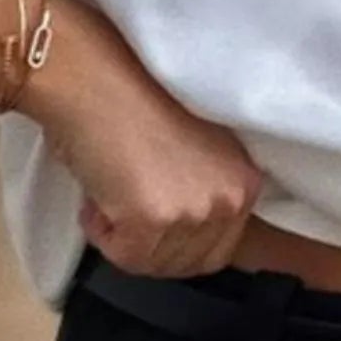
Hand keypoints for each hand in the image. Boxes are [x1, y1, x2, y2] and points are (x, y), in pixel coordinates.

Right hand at [15, 0, 264, 278]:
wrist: (93, 75)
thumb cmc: (131, 98)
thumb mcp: (193, 150)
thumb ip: (200, 190)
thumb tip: (177, 228)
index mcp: (247, 181)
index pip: (219, 249)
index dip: (175, 241)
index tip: (147, 222)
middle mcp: (231, 199)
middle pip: (188, 264)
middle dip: (149, 246)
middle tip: (120, 207)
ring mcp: (195, 211)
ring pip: (153, 263)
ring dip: (123, 237)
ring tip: (109, 191)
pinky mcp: (154, 220)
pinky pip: (123, 255)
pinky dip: (101, 232)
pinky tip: (97, 195)